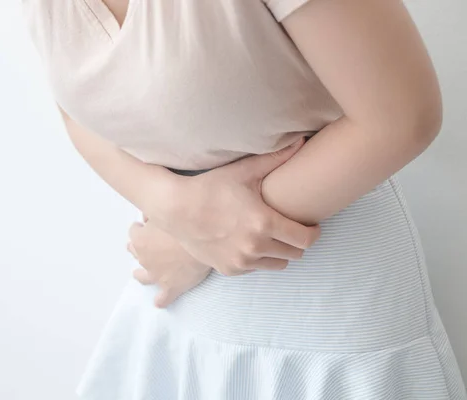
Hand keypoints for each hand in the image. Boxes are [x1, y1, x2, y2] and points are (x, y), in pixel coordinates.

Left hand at [127, 219, 211, 307]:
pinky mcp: (170, 287)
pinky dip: (161, 300)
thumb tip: (148, 217)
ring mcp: (156, 274)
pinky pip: (163, 298)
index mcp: (140, 239)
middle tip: (147, 243)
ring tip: (138, 274)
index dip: (142, 227)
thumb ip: (154, 214)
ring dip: (140, 274)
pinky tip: (159, 302)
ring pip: (143, 276)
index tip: (148, 224)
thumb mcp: (166, 211)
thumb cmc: (185, 224)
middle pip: (135, 251)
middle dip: (139, 247)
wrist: (205, 241)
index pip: (134, 230)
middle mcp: (144, 258)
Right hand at [147, 137, 320, 275]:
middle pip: (295, 254)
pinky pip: (255, 269)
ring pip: (277, 264)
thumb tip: (302, 141)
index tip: (311, 225)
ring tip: (271, 236)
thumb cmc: (209, 187)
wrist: (175, 209)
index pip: (306, 239)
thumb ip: (276, 159)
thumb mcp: (243, 171)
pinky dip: (257, 259)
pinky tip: (250, 243)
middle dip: (297, 241)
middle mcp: (255, 247)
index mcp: (264, 224)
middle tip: (290, 228)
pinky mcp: (228, 269)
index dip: (313, 232)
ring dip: (279, 252)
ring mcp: (241, 261)